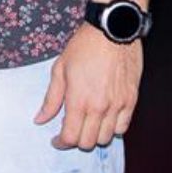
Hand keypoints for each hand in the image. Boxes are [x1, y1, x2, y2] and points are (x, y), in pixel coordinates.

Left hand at [34, 24, 141, 149]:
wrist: (113, 30)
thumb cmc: (84, 46)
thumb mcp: (60, 69)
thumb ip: (51, 99)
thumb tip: (40, 119)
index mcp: (78, 100)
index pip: (70, 137)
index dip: (61, 143)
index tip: (57, 140)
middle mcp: (99, 107)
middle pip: (88, 142)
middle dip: (76, 141)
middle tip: (71, 131)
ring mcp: (117, 105)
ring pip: (106, 138)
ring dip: (94, 136)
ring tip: (88, 123)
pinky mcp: (131, 100)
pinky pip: (123, 127)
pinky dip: (113, 128)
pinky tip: (104, 119)